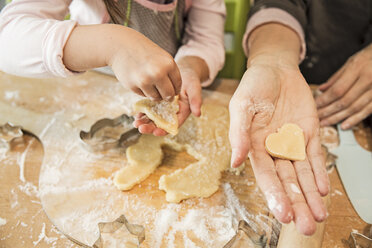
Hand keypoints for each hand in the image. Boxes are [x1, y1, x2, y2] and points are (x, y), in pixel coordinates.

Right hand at [63, 24, 180, 99]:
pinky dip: (143, 91)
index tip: (172, 90)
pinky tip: (139, 80)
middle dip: (167, 96)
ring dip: (154, 94)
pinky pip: (144, 95)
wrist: (120, 45)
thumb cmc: (143, 51)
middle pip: (169, 95)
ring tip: (150, 83)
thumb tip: (175, 94)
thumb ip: (169, 73)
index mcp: (168, 64)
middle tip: (164, 95)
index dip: (175, 89)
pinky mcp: (133, 86)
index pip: (177, 85)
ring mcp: (145, 80)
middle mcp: (158, 73)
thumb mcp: (162, 57)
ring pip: (156, 98)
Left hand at [134, 58, 202, 135]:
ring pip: (153, 119)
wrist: (183, 70)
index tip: (156, 132)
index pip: (173, 125)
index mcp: (182, 112)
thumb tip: (198, 114)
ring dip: (145, 122)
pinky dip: (143, 113)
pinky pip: (149, 110)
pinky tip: (136, 113)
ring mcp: (164, 108)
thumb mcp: (195, 88)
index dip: (164, 130)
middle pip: (161, 124)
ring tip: (136, 123)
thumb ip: (196, 100)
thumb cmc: (190, 79)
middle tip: (140, 128)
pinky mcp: (157, 102)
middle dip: (150, 127)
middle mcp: (172, 113)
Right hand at [229, 62, 328, 234]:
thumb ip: (239, 134)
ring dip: (310, 195)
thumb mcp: (241, 106)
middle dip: (296, 203)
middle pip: (286, 181)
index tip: (282, 213)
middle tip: (305, 225)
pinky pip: (315, 156)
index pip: (265, 175)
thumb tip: (235, 162)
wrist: (275, 68)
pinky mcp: (310, 133)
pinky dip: (319, 173)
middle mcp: (274, 148)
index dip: (274, 194)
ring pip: (302, 174)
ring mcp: (293, 142)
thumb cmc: (253, 85)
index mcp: (255, 145)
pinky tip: (323, 190)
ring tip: (318, 216)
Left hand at [316, 44, 371, 128]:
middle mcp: (368, 80)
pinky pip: (367, 111)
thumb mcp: (351, 62)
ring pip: (355, 108)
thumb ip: (336, 77)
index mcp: (358, 69)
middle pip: (344, 101)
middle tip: (317, 117)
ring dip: (338, 117)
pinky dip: (355, 119)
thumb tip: (321, 89)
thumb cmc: (369, 57)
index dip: (325, 99)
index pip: (338, 89)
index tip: (315, 105)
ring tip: (326, 122)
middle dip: (328, 111)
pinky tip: (344, 125)